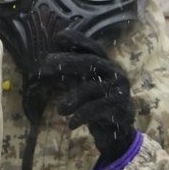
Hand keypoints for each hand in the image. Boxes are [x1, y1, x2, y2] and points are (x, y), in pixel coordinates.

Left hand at [34, 33, 137, 169]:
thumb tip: (48, 60)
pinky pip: (98, 108)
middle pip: (91, 62)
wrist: (117, 131)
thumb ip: (71, 73)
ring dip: (72, 98)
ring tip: (60, 110)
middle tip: (47, 62)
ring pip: (91, 88)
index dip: (78, 40)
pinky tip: (71, 124)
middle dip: (68, 61)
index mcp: (105, 65)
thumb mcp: (82, 85)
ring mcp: (119, 89)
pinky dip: (82, 115)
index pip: (93, 47)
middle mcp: (114, 72)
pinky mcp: (121, 106)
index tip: (58, 37)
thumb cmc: (97, 104)